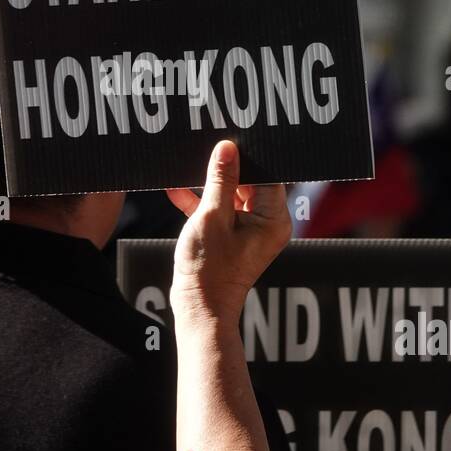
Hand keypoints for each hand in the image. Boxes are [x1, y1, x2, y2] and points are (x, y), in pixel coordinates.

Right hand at [166, 140, 290, 321]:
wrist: (198, 310)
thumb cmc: (209, 271)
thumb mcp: (212, 217)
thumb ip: (220, 180)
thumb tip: (227, 149)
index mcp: (273, 220)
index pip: (267, 175)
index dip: (247, 157)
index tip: (228, 140)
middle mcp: (267, 225)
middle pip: (250, 183)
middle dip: (226, 168)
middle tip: (207, 148)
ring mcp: (249, 232)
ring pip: (231, 195)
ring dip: (209, 184)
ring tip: (189, 164)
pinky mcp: (231, 238)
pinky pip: (219, 211)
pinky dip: (201, 201)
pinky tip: (177, 188)